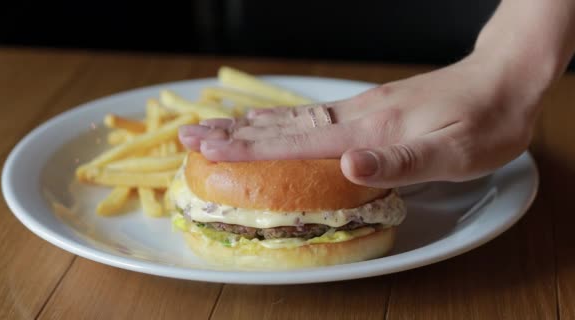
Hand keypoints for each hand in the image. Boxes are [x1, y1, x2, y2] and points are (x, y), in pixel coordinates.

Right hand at [178, 54, 542, 188]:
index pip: (296, 141)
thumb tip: (348, 166)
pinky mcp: (370, 107)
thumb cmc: (485, 121)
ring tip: (214, 127)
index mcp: (369, 129)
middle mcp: (356, 114)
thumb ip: (400, 161)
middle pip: (283, 125)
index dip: (249, 147)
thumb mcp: (454, 151)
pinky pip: (312, 114)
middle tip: (189, 134)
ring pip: (293, 117)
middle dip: (233, 133)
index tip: (208, 147)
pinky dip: (280, 118)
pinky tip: (270, 121)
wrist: (504, 78)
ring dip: (249, 125)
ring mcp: (361, 107)